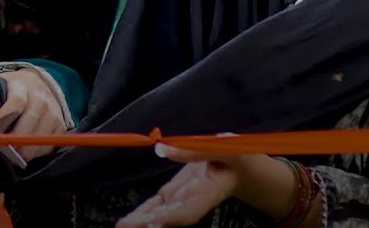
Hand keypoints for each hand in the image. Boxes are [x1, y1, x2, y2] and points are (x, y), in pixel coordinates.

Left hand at [0, 68, 67, 160]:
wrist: (38, 85)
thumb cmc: (11, 91)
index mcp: (22, 87)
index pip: (16, 104)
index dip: (2, 121)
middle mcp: (41, 99)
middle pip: (28, 126)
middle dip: (11, 143)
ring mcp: (53, 113)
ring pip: (38, 140)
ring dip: (22, 152)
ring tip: (8, 157)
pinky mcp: (61, 126)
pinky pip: (47, 146)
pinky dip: (34, 154)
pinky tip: (23, 153)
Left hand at [118, 144, 296, 227]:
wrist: (245, 169)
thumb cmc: (241, 159)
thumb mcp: (230, 148)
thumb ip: (199, 148)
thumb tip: (163, 148)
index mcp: (211, 190)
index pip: (190, 210)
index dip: (173, 217)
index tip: (155, 221)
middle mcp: (195, 199)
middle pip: (170, 215)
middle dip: (150, 222)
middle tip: (127, 225)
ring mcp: (184, 197)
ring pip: (161, 211)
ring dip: (142, 219)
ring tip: (123, 224)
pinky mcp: (177, 191)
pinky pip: (158, 204)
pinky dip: (144, 211)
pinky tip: (129, 219)